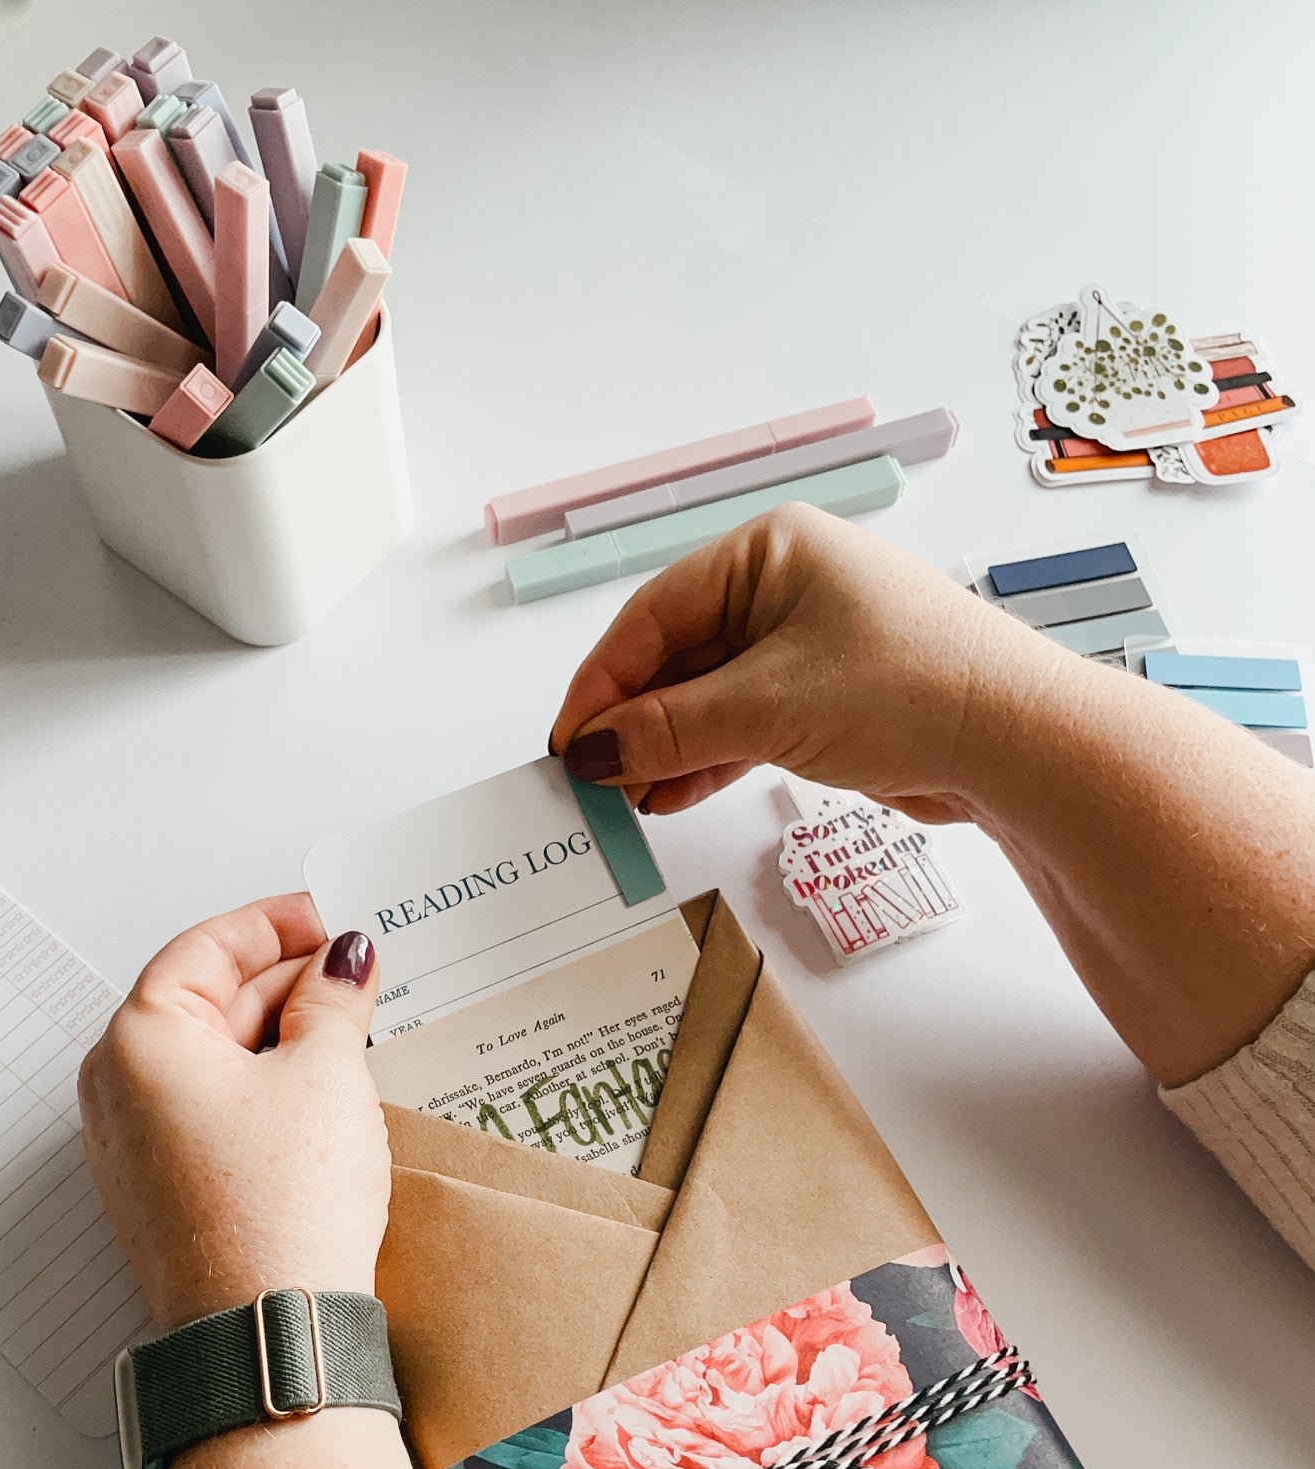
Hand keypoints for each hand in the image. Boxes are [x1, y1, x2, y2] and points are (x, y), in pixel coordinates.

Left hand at [79, 894, 388, 1332]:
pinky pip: (215, 1111)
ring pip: (214, 1059)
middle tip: (358, 968)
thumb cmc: (281, 1208)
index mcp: (140, 1041)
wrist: (272, 1330)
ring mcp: (139, 1147)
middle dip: (286, 979)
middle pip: (206, 1000)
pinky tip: (326, 1087)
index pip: (205, 947)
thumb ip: (334, 1000)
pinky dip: (267, 1085)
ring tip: (356, 1024)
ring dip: (282, 1034)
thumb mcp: (326, 1075)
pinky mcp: (170, 1191)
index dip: (276, 923)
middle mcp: (120, 1090)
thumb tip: (342, 960)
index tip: (330, 916)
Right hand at [549, 503, 1062, 822]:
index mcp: (768, 552)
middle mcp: (787, 586)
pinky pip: (748, 722)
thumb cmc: (908, 689)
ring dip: (669, 747)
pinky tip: (672, 794)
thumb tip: (593, 752)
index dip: (602, 683)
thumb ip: (667, 730)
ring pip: (712, 695)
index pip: (653, 616)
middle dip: (634, 721)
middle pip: (679, 656)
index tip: (569, 742)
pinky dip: (711, 758)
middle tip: (593, 780)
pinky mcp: (831, 695)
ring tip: (629, 799)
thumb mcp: (766, 708)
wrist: (1017, 741)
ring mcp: (812, 642)